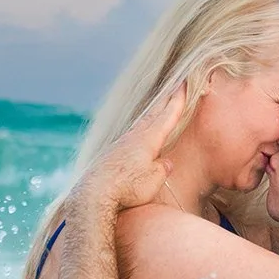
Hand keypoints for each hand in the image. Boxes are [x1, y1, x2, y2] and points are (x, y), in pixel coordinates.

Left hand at [74, 87, 187, 214]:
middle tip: (175, 85)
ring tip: (158, 107)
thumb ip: (161, 169)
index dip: (178, 100)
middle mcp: (134, 137)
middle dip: (166, 100)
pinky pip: (130, 135)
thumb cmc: (127, 189)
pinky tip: (137, 133)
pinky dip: (139, 128)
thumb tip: (164, 163)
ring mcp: (120, 144)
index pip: (167, 116)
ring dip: (152, 113)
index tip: (185, 84)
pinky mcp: (111, 155)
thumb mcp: (153, 180)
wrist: (93, 195)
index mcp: (148, 140)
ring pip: (140, 123)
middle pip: (153, 113)